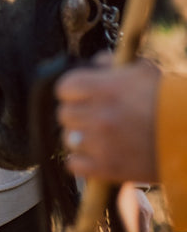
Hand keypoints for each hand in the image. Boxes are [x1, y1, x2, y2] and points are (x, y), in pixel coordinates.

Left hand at [56, 53, 160, 183]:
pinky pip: (74, 164)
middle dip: (76, 113)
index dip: (72, 91)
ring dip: (80, 137)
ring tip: (96, 136)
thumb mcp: (142, 70)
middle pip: (64, 113)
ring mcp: (101, 143)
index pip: (64, 87)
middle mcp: (98, 115)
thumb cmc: (167, 100)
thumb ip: (112, 63)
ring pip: (68, 138)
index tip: (80, 95)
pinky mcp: (107, 168)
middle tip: (91, 115)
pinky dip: (81, 161)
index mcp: (103, 88)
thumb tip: (94, 65)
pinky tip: (94, 154)